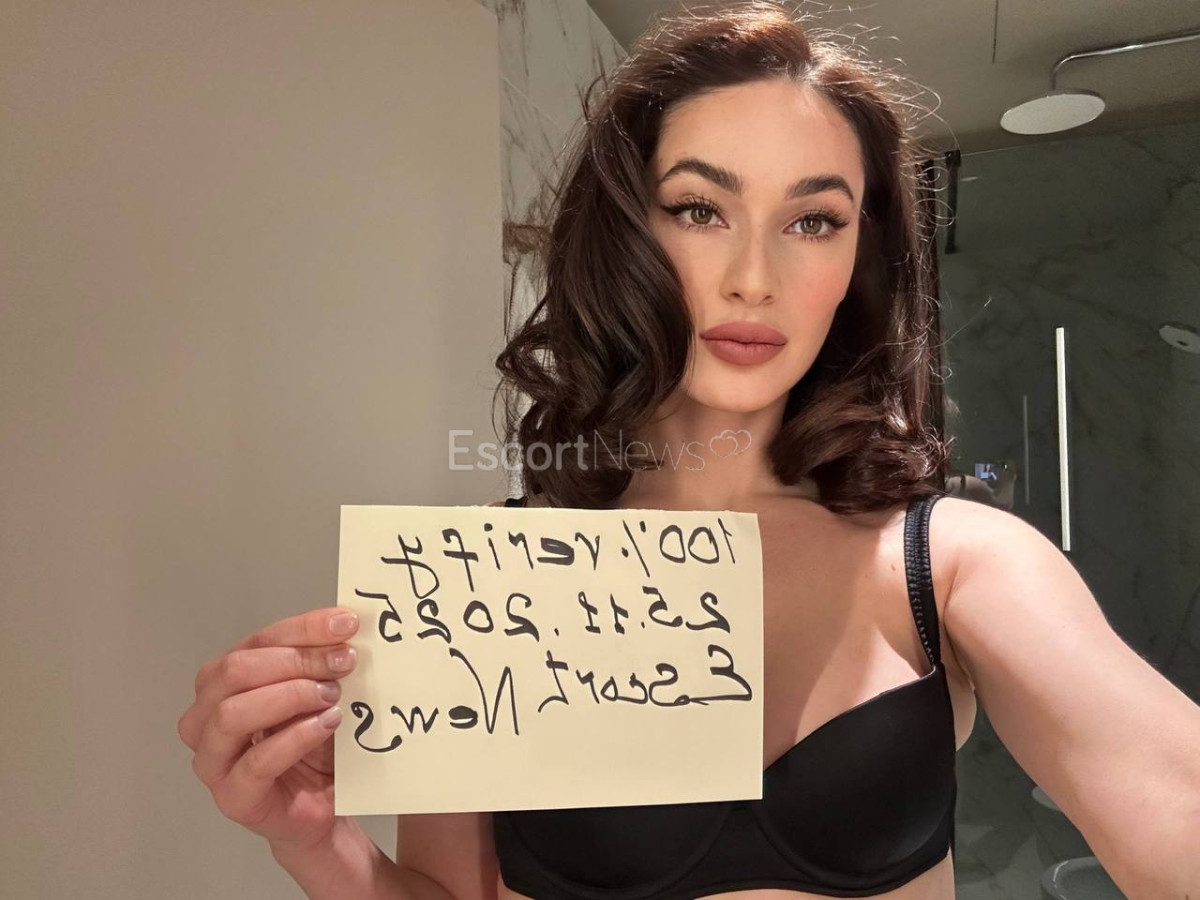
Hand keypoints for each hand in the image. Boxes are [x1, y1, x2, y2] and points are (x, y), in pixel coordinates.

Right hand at [178, 607, 359, 851]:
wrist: (326, 802)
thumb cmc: (316, 744)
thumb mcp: (320, 692)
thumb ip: (321, 660)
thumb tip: (343, 624)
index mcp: (224, 682)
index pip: (256, 642)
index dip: (302, 628)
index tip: (345, 623)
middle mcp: (206, 716)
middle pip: (235, 671)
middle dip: (295, 660)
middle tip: (342, 661)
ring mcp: (213, 759)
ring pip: (232, 712)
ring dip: (289, 696)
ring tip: (331, 695)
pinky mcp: (232, 796)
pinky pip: (256, 761)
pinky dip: (296, 737)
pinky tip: (327, 724)